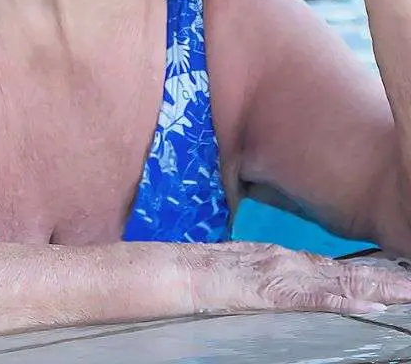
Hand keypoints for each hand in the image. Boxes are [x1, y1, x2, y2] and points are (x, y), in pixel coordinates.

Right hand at [186, 241, 410, 315]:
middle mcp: (286, 261)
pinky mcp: (273, 291)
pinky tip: (371, 303)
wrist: (175, 273)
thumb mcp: (239, 275)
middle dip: (383, 277)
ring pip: (339, 280)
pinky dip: (346, 299)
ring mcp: (281, 273)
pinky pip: (315, 297)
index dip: (367, 272)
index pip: (333, 267)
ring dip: (377, 286)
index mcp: (280, 260)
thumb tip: (283, 288)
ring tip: (407, 291)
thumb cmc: (200, 277)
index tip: (396, 275)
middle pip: (345, 270)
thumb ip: (264, 279)